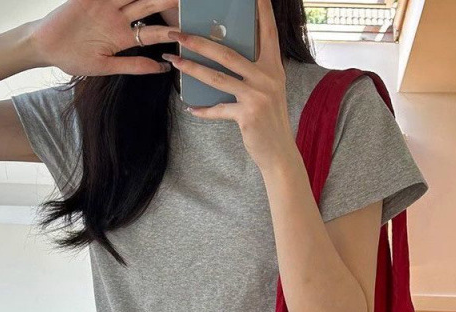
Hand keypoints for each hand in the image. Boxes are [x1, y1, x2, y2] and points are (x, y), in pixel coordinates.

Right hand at [31, 0, 179, 76]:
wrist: (45, 46)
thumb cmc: (74, 58)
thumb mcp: (106, 67)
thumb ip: (133, 65)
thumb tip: (162, 69)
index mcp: (124, 37)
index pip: (153, 32)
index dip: (171, 32)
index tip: (189, 32)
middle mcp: (118, 18)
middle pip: (148, 6)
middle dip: (165, 2)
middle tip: (185, 0)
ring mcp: (105, 4)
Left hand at [162, 0, 297, 171]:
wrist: (280, 153)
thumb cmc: (270, 121)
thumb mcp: (268, 91)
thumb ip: (253, 73)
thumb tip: (225, 58)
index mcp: (273, 67)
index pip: (268, 32)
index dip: (261, 10)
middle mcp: (267, 78)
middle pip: (227, 53)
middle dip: (198, 41)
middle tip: (178, 33)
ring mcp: (257, 96)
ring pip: (218, 77)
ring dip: (192, 68)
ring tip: (174, 60)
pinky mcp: (247, 115)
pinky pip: (218, 109)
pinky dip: (203, 110)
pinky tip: (191, 108)